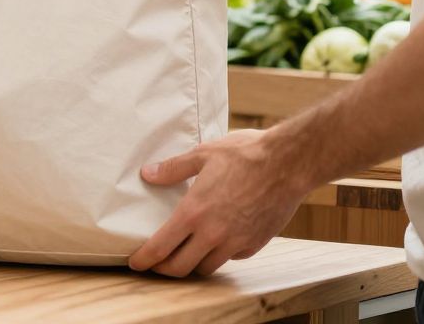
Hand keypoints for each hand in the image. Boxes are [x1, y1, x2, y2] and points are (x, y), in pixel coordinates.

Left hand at [126, 129, 309, 277]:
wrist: (288, 163)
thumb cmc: (245, 154)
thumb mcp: (203, 154)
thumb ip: (173, 168)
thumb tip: (148, 173)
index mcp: (194, 212)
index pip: (161, 247)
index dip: (145, 259)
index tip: (135, 263)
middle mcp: (213, 234)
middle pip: (180, 268)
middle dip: (164, 269)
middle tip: (156, 264)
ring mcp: (235, 242)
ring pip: (206, 268)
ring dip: (192, 264)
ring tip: (185, 255)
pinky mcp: (254, 244)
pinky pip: (231, 258)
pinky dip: (220, 254)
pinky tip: (217, 242)